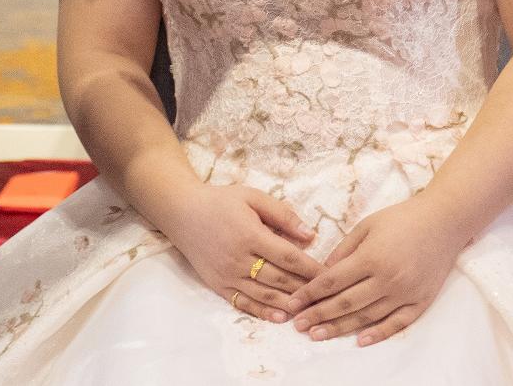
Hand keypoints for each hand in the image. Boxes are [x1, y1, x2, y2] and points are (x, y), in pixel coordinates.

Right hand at [155, 184, 324, 324]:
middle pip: (279, 279)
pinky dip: (263, 312)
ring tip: (310, 311)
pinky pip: (243, 302)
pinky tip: (280, 316)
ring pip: (264, 295)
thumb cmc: (220, 201)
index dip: (311, 268)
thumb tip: (310, 234)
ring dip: (289, 304)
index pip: (288, 256)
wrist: (181, 212)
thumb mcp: (252, 197)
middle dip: (306, 289)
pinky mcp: (218, 285)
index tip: (331, 275)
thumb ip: (282, 214)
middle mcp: (239, 258)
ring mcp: (227, 274)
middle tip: (327, 298)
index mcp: (250, 234)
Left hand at [285, 195, 467, 345]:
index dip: (310, 294)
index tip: (292, 303)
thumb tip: (322, 271)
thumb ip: (343, 250)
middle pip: (346, 303)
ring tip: (317, 335)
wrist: (444, 222)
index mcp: (371, 257)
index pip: (333, 281)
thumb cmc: (401, 218)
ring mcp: (405, 293)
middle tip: (298, 325)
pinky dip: (379, 334)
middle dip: (318, 315)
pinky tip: (360, 341)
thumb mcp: (366, 225)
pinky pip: (398, 324)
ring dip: (340, 328)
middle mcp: (387, 278)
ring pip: (367, 316)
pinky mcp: (421, 301)